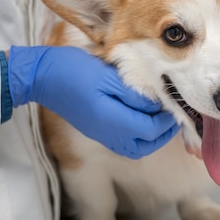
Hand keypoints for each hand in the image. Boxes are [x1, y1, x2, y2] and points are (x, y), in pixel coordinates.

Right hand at [7, 46, 178, 158]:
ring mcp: (103, 137)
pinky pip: (126, 144)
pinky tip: (143, 118)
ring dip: (153, 136)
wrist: (43, 77)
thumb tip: (156, 105)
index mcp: (114, 121)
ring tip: (161, 117)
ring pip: (138, 148)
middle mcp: (110, 135)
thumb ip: (135, 94)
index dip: (168, 120)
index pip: (152, 129)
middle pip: (148, 144)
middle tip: (173, 113)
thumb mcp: (109, 77)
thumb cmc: (75, 71)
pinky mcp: (98, 133)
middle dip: (164, 131)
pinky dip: (140, 136)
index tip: (176, 104)